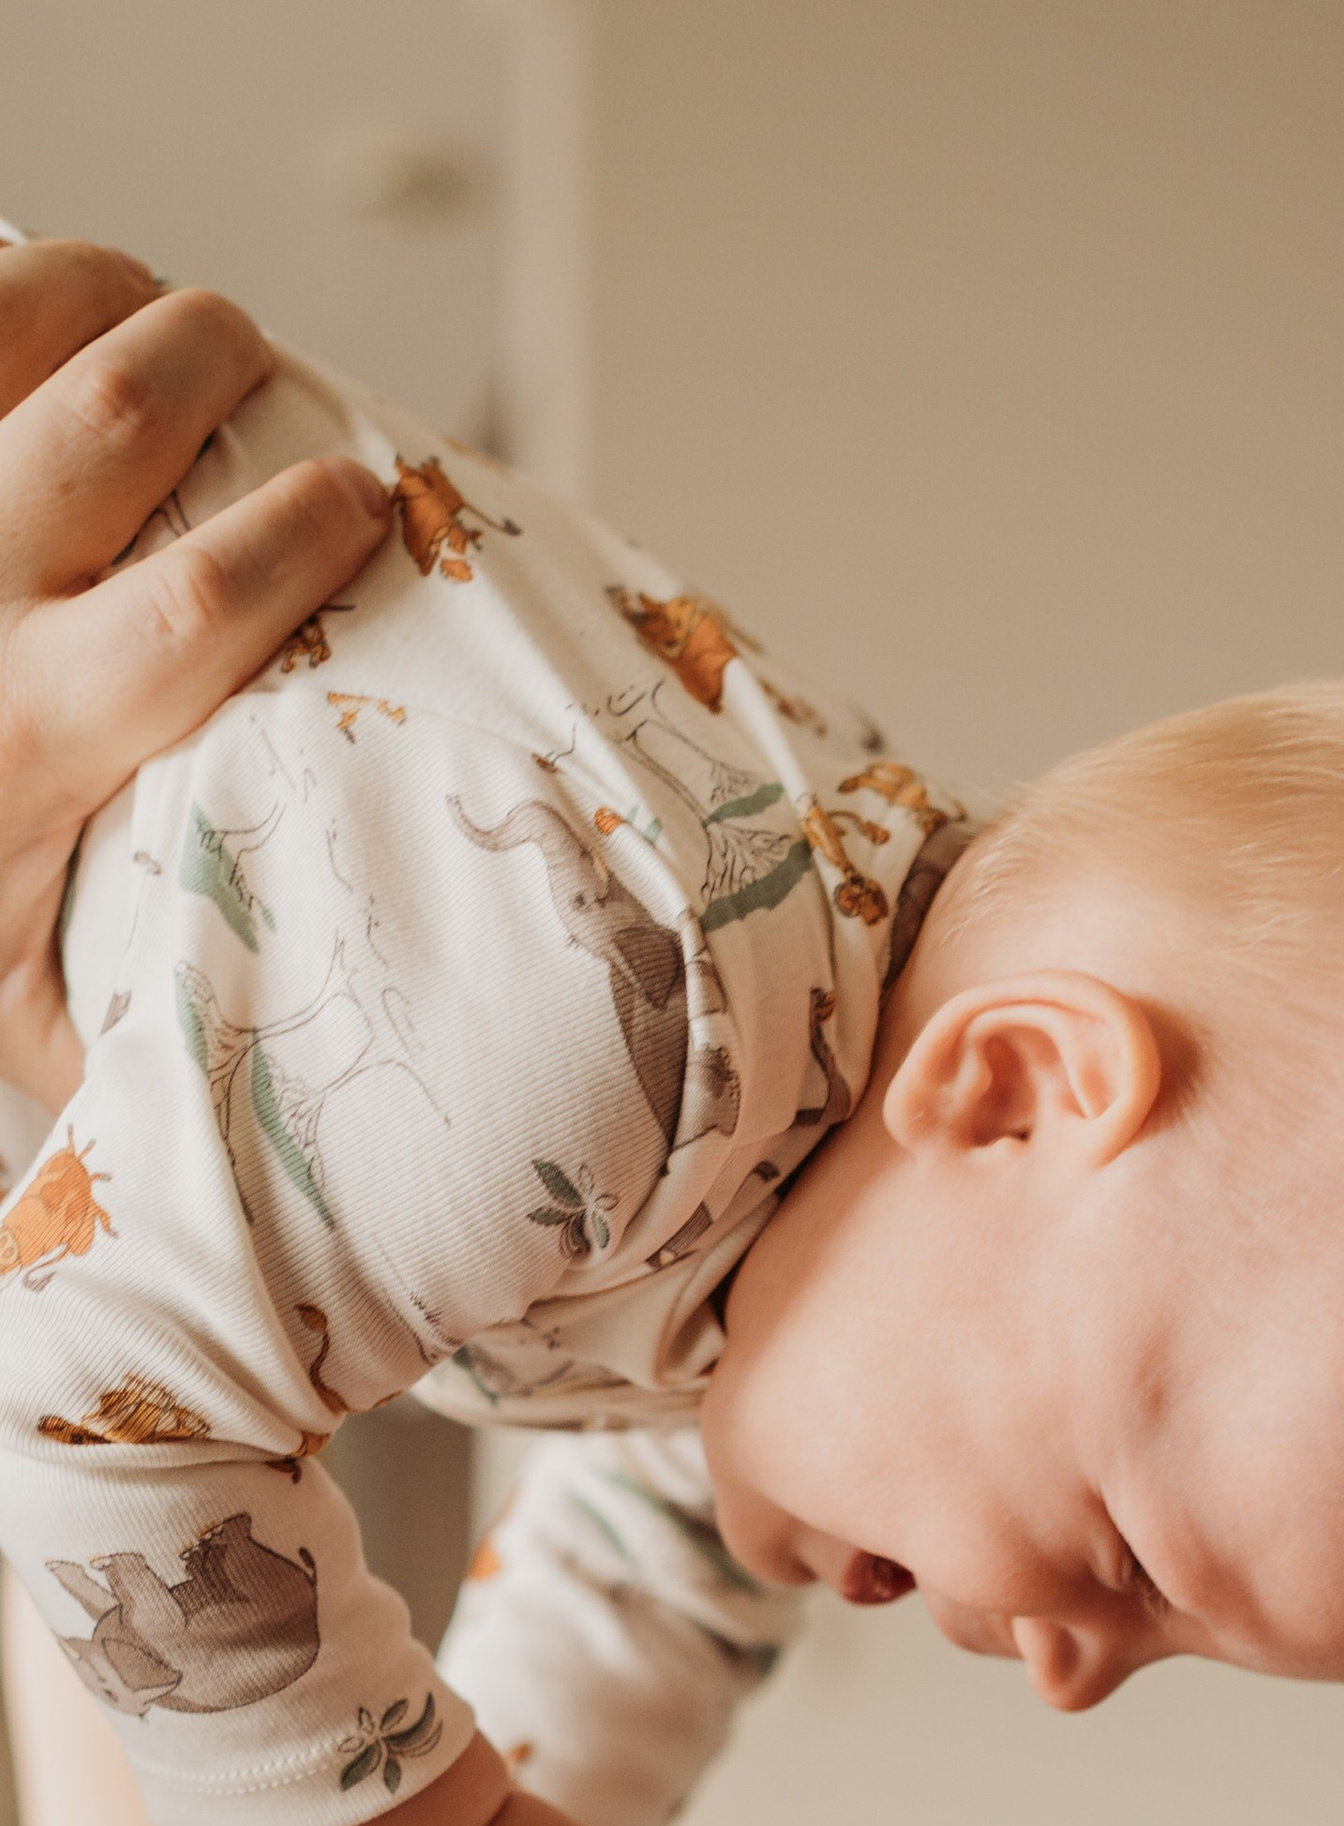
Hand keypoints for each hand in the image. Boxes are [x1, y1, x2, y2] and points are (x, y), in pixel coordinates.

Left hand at [0, 238, 389, 1108]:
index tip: (365, 495)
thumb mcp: (17, 1004)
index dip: (308, 531)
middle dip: (211, 353)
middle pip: (114, 415)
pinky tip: (31, 315)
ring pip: (10, 320)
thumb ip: (145, 1019)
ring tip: (141, 306)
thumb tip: (306, 1075)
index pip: (204, 603)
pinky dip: (3, 298)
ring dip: (96, 289)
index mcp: (31, 733)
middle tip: (254, 356)